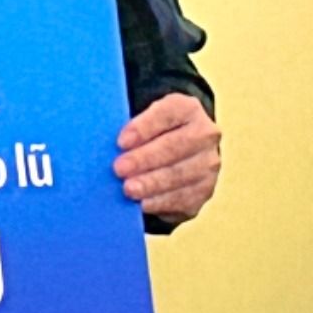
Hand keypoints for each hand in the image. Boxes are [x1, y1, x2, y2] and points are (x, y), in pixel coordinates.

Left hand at [115, 93, 221, 224]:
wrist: (183, 148)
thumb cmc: (152, 132)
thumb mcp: (144, 118)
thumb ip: (129, 126)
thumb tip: (104, 144)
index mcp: (188, 109)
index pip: (168, 113)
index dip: (144, 127)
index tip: (121, 142)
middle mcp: (205, 134)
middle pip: (174, 146)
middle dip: (144, 159)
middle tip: (119, 169)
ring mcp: (208, 163)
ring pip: (180, 174)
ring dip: (152, 183)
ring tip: (129, 189)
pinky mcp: (205, 189)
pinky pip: (184, 197)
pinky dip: (162, 202)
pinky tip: (144, 204)